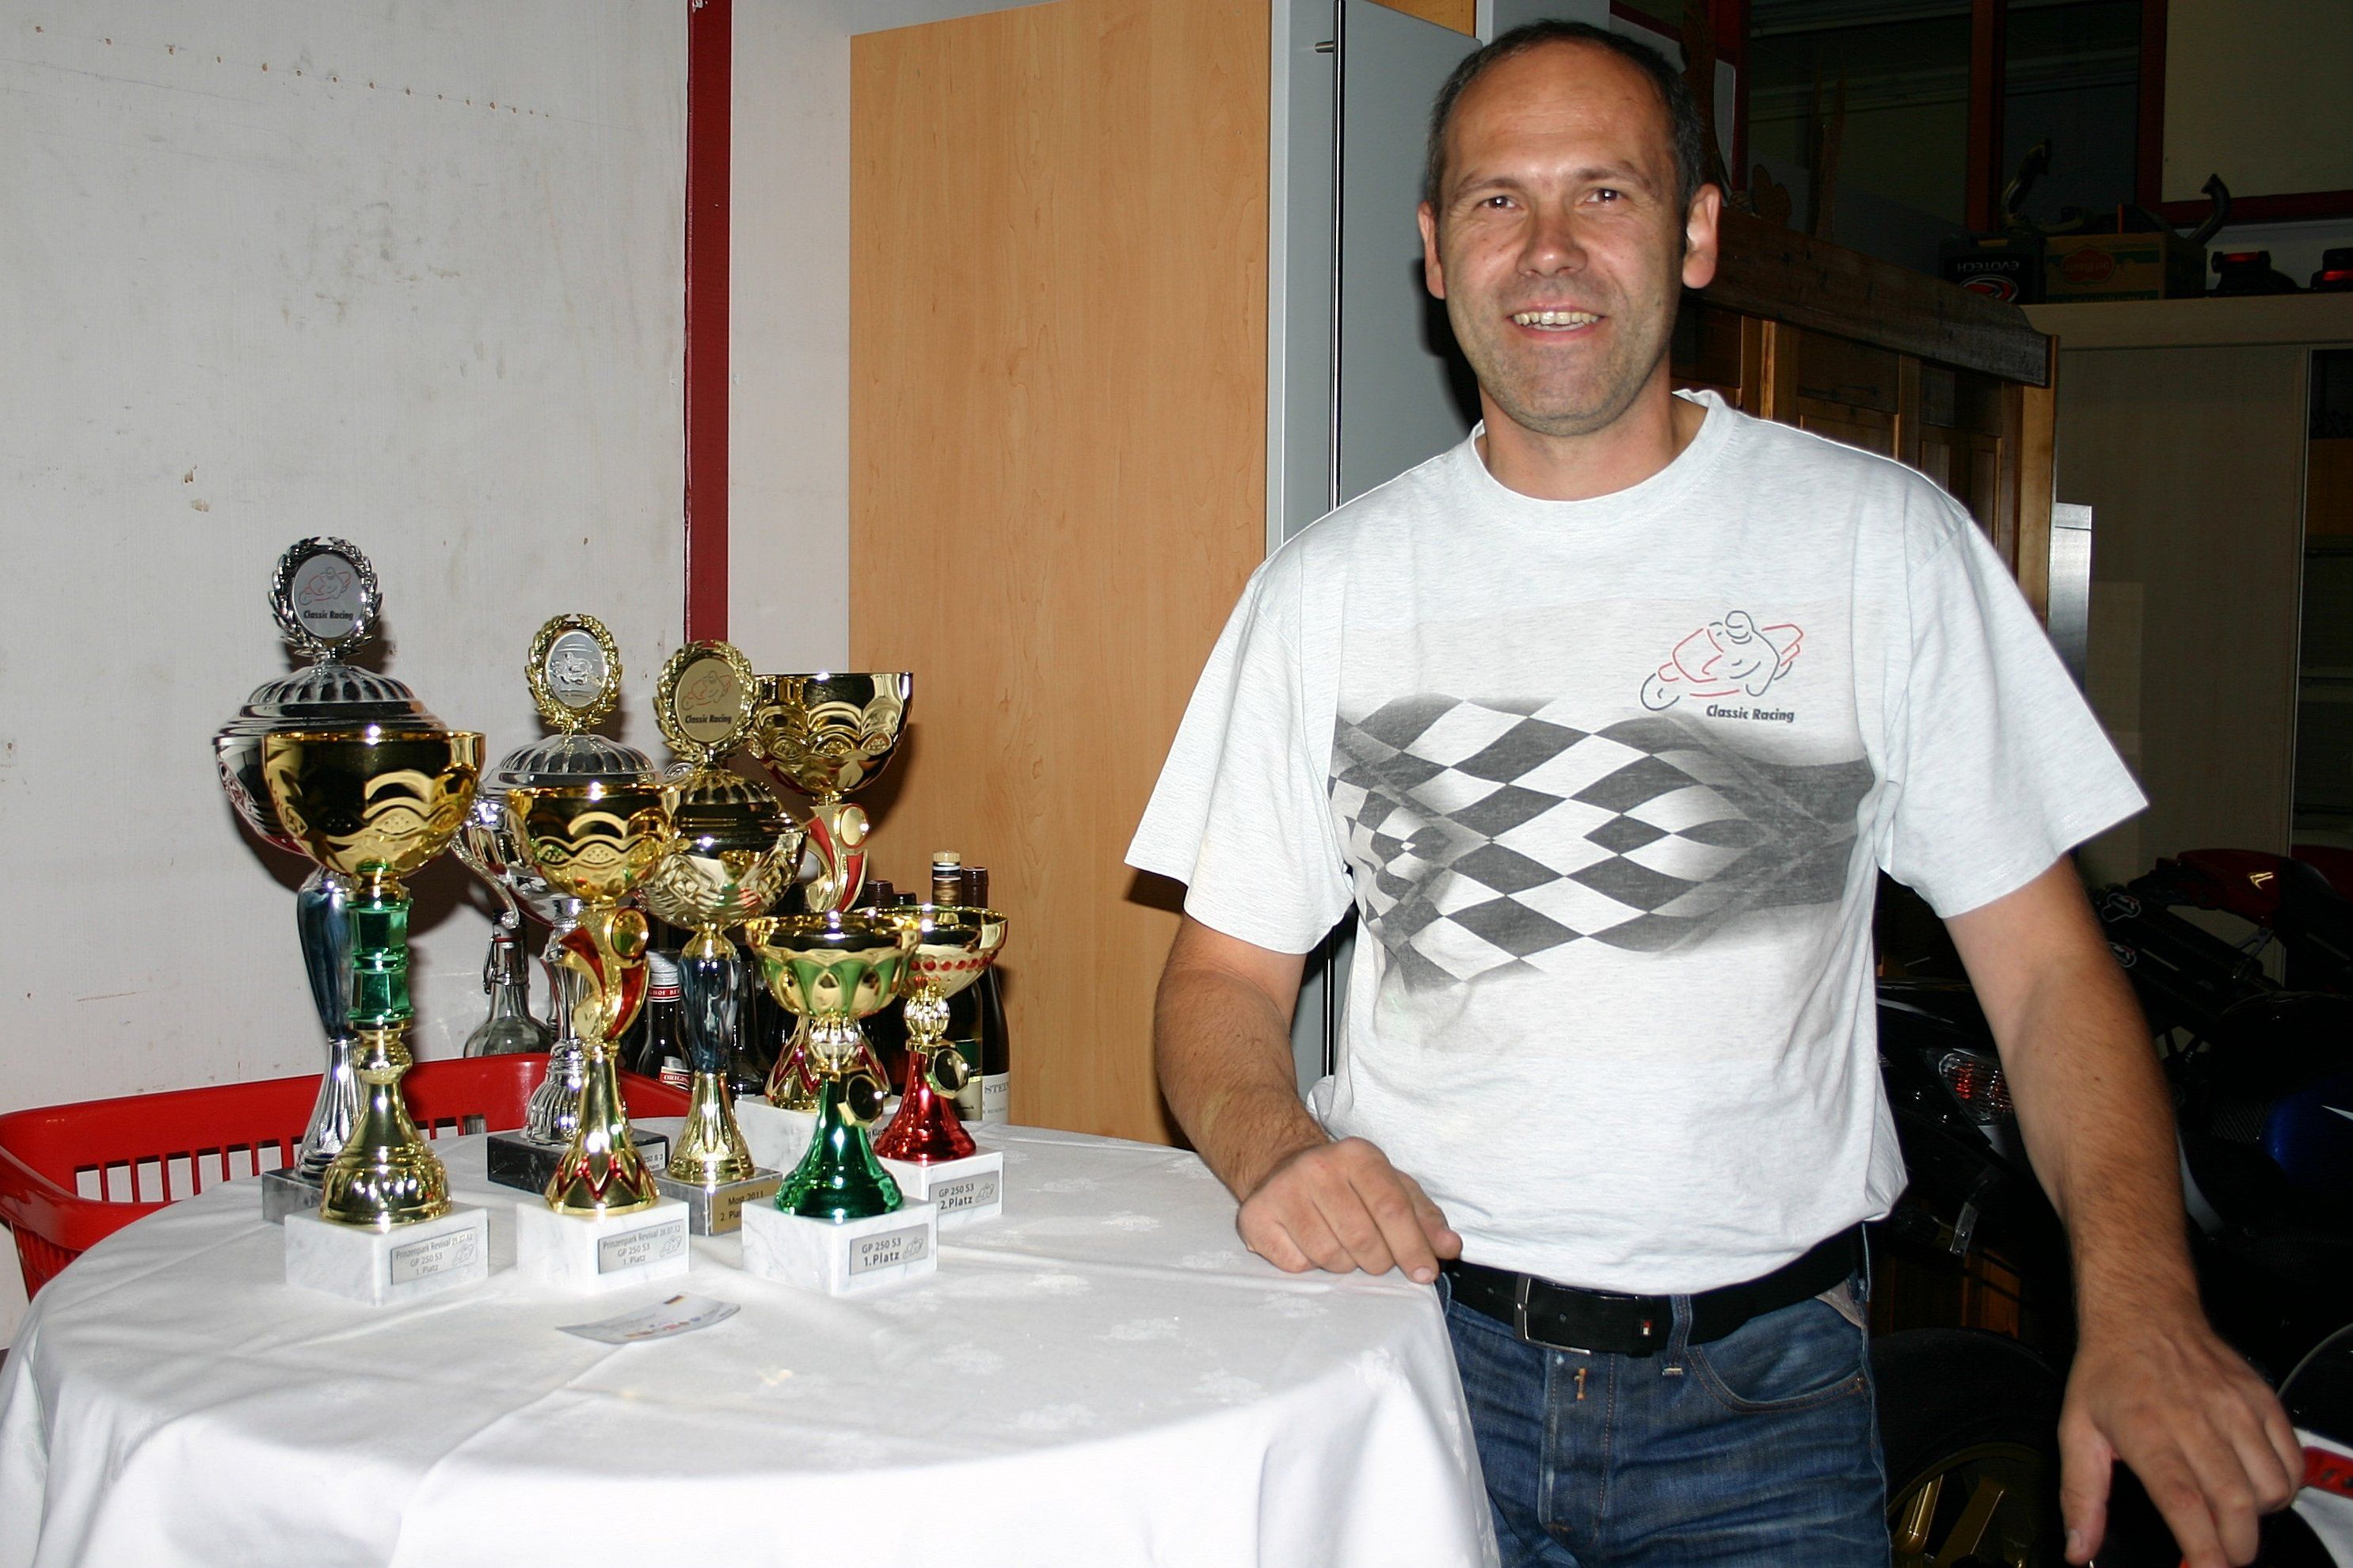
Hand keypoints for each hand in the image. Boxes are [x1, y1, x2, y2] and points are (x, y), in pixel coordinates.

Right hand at [1237, 1136, 1462, 1283]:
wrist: (1281, 1166)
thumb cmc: (1346, 1185)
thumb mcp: (1390, 1188)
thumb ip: (1424, 1218)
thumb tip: (1450, 1248)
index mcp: (1358, 1155)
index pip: (1392, 1207)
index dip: (1413, 1246)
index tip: (1424, 1273)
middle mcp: (1317, 1167)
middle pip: (1363, 1239)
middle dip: (1378, 1261)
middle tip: (1376, 1259)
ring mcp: (1283, 1191)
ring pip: (1330, 1257)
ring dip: (1344, 1264)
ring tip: (1340, 1245)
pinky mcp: (1256, 1216)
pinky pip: (1297, 1264)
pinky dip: (1310, 1265)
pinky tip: (1308, 1244)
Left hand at [2059, 1312, 2301, 1566]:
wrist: (2143, 1312)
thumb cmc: (2108, 1373)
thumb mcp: (2076, 1431)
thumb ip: (2081, 1496)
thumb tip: (2080, 1550)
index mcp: (2146, 1432)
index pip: (2184, 1503)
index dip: (2203, 1549)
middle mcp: (2195, 1420)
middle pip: (2236, 1505)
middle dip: (2235, 1548)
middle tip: (2219, 1554)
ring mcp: (2235, 1408)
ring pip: (2270, 1488)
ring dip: (2257, 1518)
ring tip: (2230, 1511)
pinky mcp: (2262, 1400)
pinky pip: (2291, 1462)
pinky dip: (2282, 1488)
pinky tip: (2253, 1485)